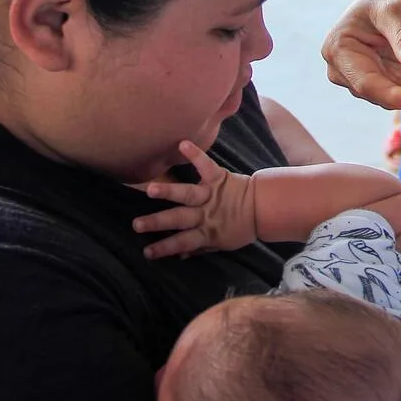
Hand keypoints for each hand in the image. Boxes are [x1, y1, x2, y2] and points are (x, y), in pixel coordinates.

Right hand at [134, 142, 256, 256]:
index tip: (146, 252)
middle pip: (179, 219)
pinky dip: (195, 155)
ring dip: (168, 192)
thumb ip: (201, 248)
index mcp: (207, 232)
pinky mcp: (219, 178)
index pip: (182, 242)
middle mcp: (206, 214)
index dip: (165, 248)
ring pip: (187, 194)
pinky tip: (182, 144)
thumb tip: (179, 255)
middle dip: (158, 222)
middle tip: (137, 224)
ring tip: (149, 189)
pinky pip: (206, 166)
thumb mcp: (222, 243)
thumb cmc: (239, 227)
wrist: (263, 208)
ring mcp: (211, 195)